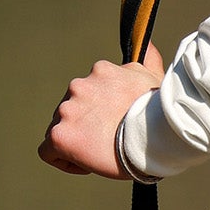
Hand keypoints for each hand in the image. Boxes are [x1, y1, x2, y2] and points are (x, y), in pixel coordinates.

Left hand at [38, 44, 163, 178]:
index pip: (88, 91)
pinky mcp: (60, 135)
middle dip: (87, 124)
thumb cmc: (161, 112)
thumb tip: (148, 45)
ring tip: (103, 152)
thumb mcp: (156, 78)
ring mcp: (67, 110)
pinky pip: (48, 151)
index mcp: (100, 72)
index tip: (115, 125)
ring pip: (60, 128)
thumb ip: (148, 60)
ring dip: (77, 139)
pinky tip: (87, 164)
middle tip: (111, 141)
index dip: (99, 111)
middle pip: (72, 109)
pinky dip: (64, 160)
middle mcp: (79, 86)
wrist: (157, 135)